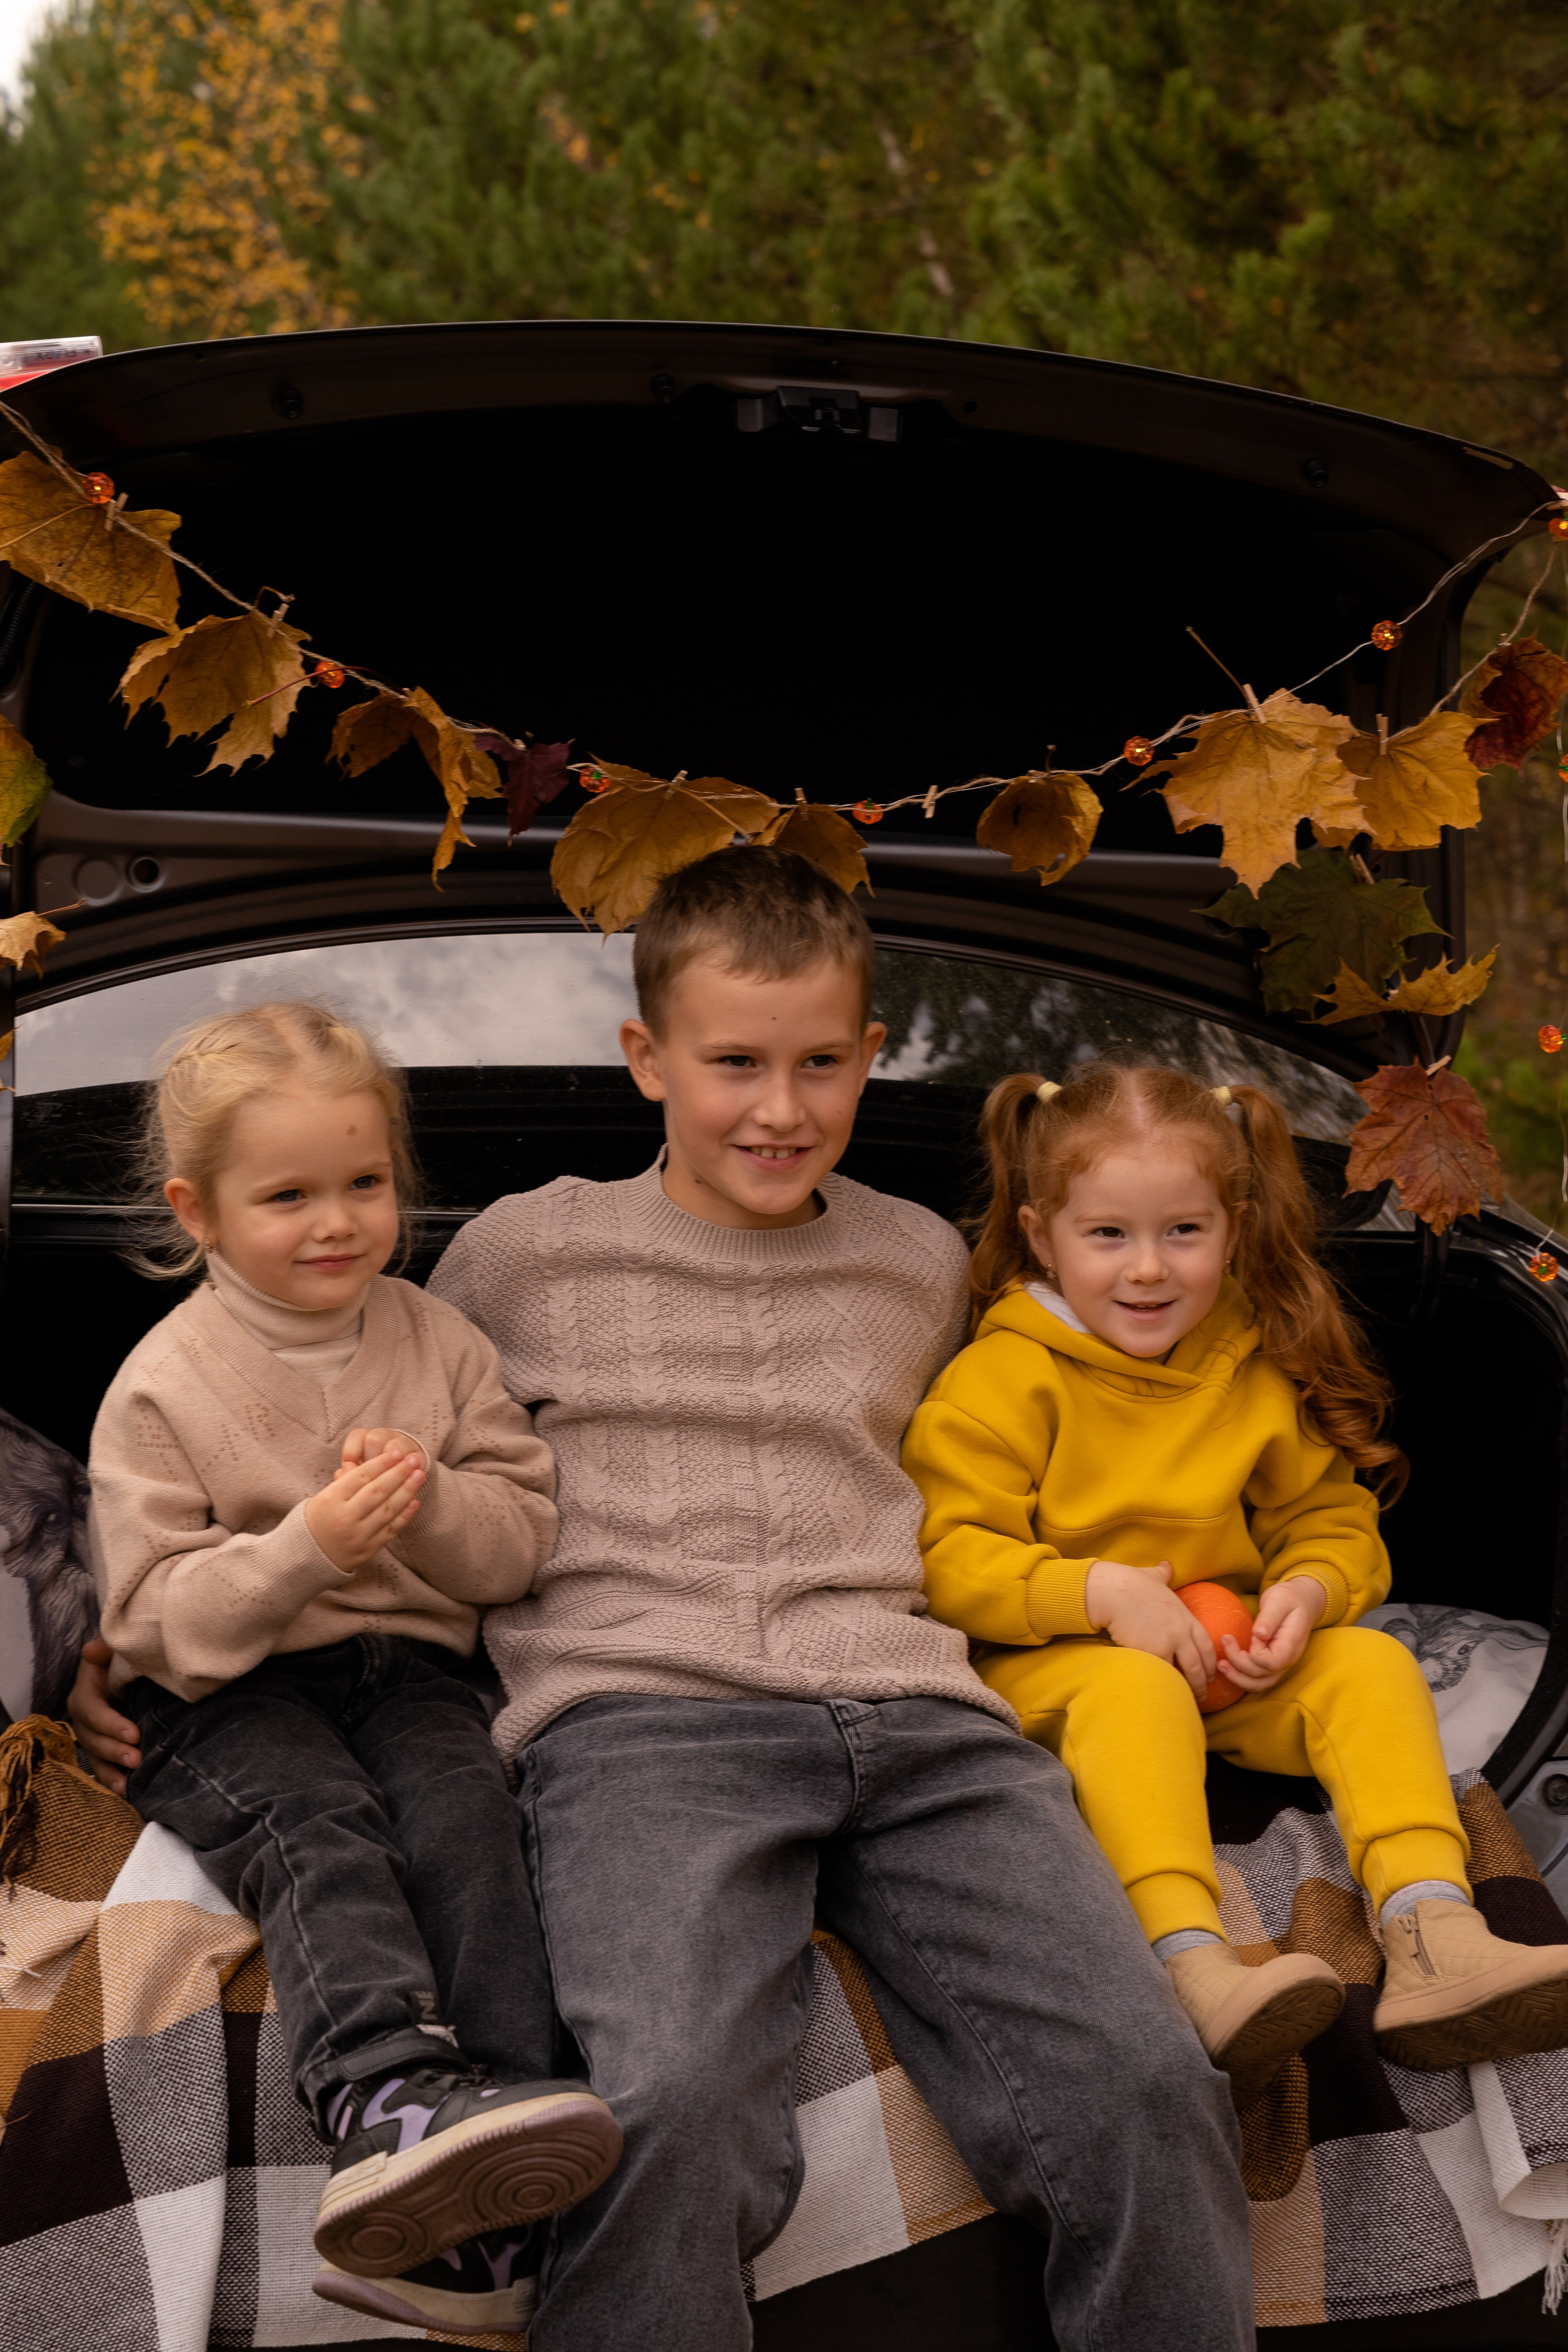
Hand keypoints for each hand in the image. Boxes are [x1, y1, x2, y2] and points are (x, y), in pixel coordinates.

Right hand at [69, 1636, 141, 1794]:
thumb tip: (92, 1650)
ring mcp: (93, 1737)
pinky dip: (113, 1781)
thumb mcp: (114, 1651)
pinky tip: (126, 1793)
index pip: (91, 1711)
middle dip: (114, 1751)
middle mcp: (84, 1719)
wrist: (129, 1674)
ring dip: (111, 1773)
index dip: (110, 1724)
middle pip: (92, 1739)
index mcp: (84, 1694)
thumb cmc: (121, 1661)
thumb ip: (104, 1649)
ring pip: (96, 1758)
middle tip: (137, 1759)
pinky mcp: (105, 1750)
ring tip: (127, 1786)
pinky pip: (104, 1768)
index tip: (134, 1734)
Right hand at [306, 1445, 424, 1571]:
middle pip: (377, 1491)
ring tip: (419, 1476)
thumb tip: (378, 1464)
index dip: (381, 1463)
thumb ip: (348, 1481)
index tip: (396, 1452)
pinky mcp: (368, 1549)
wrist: (309, 1555)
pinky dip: (404, 1515)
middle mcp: (345, 1518)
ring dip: (406, 1491)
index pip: (360, 1477)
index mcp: (330, 1500)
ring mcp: (358, 1535)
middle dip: (398, 1473)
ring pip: (388, 1510)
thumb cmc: (318, 1518)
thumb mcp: (323, 1496)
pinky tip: (414, 1500)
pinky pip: (390, 1530)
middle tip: (413, 1460)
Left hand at [335, 1427, 426, 1478]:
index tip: (349, 1469)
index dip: (352, 1453)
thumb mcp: (358, 1472)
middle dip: (369, 1460)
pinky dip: (408, 1473)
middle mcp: (385, 1436)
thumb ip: (349, 1474)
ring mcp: (403, 1445)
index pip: (357, 1436)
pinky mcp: (419, 1457)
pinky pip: (415, 1460)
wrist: (403, 1473)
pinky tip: (404, 1484)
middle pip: (374, 1439)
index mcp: (366, 1438)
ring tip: (385, 1482)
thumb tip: (340, 1476)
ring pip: (394, 1448)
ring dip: (389, 1465)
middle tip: (366, 1479)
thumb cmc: (373, 1475)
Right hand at [1084, 1558, 1217, 1698]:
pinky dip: (1167, 1686)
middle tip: (1203, 1694)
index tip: (1211, 1672)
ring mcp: (1169, 1644)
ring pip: (1184, 1673)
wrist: (1114, 1592)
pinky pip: (1164, 1675)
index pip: (1206, 1644)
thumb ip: (1163, 1574)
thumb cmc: (1131, 1583)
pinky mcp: (1153, 1653)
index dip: (1210, 1660)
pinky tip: (1167, 1694)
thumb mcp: (1153, 1577)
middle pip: (1199, 1663)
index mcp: (1185, 1616)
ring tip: (1187, 1701)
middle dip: (1203, 1681)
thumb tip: (1167, 1565)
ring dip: (1187, 1689)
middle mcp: (1182, 1632)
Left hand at [1217, 1577, 1324, 1696]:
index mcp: (1291, 1644)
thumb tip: (1259, 1634)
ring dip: (1238, 1678)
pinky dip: (1240, 1676)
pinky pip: (1256, 1679)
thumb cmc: (1289, 1598)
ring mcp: (1280, 1664)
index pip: (1272, 1662)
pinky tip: (1227, 1665)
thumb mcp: (1280, 1599)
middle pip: (1263, 1677)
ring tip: (1220, 1664)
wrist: (1300, 1601)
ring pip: (1259, 1684)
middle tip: (1224, 1641)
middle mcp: (1287, 1659)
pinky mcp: (1271, 1663)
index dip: (1255, 1653)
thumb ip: (1270, 1617)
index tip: (1249, 1634)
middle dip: (1239, 1664)